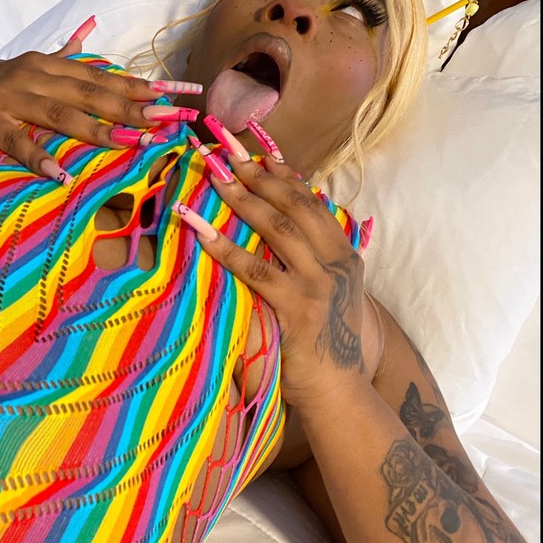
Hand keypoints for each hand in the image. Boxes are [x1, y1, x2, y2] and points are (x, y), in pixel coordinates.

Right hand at [0, 16, 200, 182]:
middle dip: (132, 107)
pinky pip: (17, 142)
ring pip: (60, 113)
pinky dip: (39, 158)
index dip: (141, 87)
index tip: (177, 96)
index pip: (103, 76)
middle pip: (90, 92)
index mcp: (47, 64)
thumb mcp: (27, 70)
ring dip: (97, 129)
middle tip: (168, 120)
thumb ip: (63, 53)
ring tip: (130, 143)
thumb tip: (90, 27)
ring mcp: (8, 98)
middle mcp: (32, 76)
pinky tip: (60, 174)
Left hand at [175, 117, 377, 410]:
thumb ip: (311, 265)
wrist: (343, 396)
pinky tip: (198, 230)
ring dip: (241, 198)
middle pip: (294, 204)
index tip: (255, 146)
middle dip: (258, 172)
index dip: (282, 171)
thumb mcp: (329, 298)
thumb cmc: (326, 348)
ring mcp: (320, 284)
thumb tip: (277, 235)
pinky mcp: (299, 308)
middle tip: (224, 148)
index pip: (311, 201)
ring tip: (211, 174)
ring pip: (276, 228)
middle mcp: (337, 262)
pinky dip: (224, 247)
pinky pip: (255, 270)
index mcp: (345, 255)